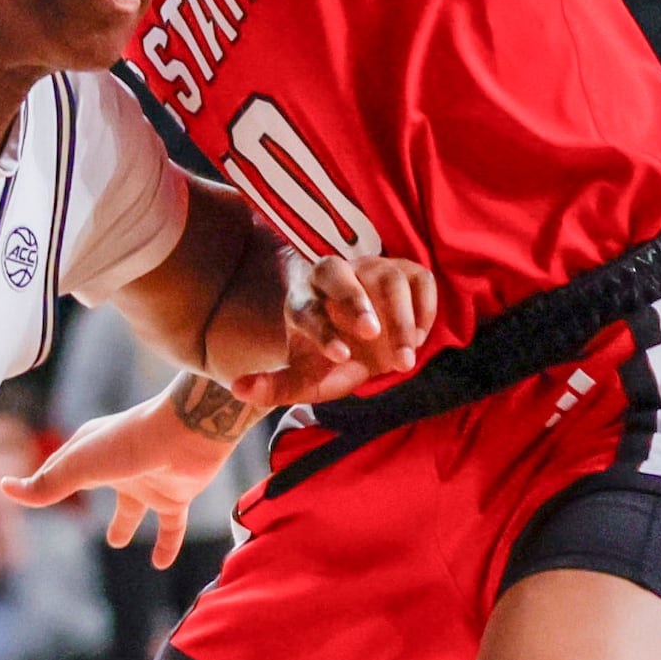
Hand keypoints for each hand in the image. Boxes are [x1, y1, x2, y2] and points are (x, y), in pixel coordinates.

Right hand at [5, 395, 234, 569]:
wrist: (188, 432)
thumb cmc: (129, 443)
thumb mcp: (80, 466)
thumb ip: (48, 484)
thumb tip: (6, 489)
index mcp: (90, 450)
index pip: (59, 469)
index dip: (42, 480)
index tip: (22, 489)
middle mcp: (117, 465)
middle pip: (94, 484)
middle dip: (80, 492)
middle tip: (67, 505)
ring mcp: (146, 480)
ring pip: (133, 508)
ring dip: (124, 524)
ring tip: (115, 542)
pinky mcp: (174, 496)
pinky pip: (169, 527)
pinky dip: (165, 545)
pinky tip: (159, 564)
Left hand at [227, 253, 436, 409]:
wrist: (371, 345)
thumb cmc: (333, 360)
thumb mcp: (308, 378)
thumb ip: (275, 386)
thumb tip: (237, 389)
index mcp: (304, 299)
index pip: (306, 308)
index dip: (322, 331)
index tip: (341, 357)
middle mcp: (335, 277)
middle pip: (336, 271)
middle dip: (353, 300)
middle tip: (371, 333)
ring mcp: (373, 270)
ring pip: (386, 278)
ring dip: (399, 318)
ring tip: (404, 359)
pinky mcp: (408, 273)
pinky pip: (419, 280)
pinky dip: (424, 309)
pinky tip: (419, 338)